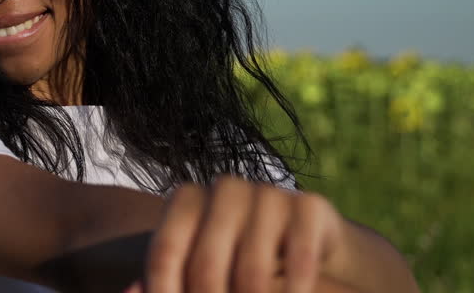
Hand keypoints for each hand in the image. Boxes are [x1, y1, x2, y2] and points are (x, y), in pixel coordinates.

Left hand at [128, 175, 354, 292]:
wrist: (305, 243)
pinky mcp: (309, 207)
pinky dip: (295, 286)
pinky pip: (299, 256)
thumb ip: (164, 281)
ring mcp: (268, 194)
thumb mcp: (197, 270)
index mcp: (187, 200)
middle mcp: (225, 189)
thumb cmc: (235, 261)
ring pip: (252, 269)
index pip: (164, 253)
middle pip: (206, 267)